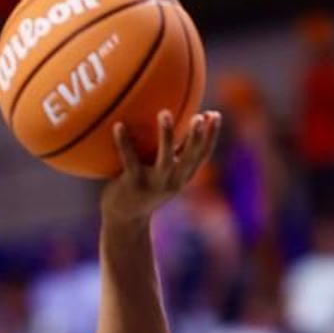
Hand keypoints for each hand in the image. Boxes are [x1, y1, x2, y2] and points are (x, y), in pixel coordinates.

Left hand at [100, 108, 220, 228]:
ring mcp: (154, 184)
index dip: (211, 135)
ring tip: (164, 112)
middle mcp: (172, 181)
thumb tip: (177, 115)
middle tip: (199, 117)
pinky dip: (124, 143)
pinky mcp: (133, 184)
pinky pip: (130, 160)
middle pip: (190, 157)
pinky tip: (119, 125)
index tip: (215, 114)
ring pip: (165, 159)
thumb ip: (172, 151)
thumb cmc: (144, 188)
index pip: (203, 155)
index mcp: (182, 177)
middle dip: (197, 137)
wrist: (124, 219)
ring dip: (166, 135)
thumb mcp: (162, 172)